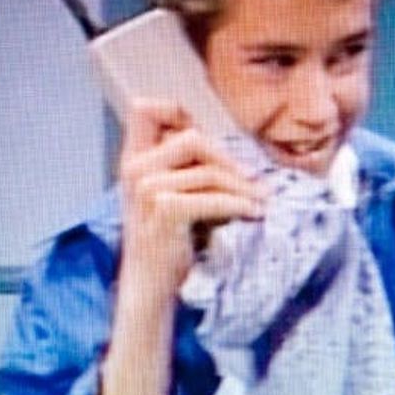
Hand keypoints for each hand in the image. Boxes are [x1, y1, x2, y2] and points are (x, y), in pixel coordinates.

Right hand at [117, 98, 266, 297]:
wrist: (151, 286)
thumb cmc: (170, 239)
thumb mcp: (171, 192)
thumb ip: (185, 164)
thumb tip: (230, 144)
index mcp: (133, 158)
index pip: (145, 108)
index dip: (178, 112)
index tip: (206, 136)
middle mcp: (134, 168)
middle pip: (191, 138)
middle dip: (228, 159)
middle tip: (255, 181)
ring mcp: (145, 189)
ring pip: (208, 170)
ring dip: (243, 187)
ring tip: (262, 201)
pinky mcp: (163, 210)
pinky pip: (212, 197)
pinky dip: (239, 205)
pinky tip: (254, 214)